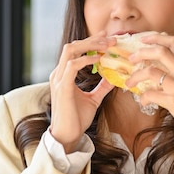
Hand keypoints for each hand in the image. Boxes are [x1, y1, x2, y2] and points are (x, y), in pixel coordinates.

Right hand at [49, 32, 114, 152]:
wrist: (68, 135)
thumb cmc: (77, 119)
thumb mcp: (93, 99)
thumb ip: (101, 87)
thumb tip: (114, 78)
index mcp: (64, 75)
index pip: (75, 50)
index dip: (90, 42)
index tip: (106, 38)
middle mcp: (59, 74)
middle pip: (72, 46)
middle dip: (92, 40)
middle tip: (110, 38)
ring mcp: (59, 79)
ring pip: (70, 50)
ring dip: (90, 46)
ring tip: (107, 46)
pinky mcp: (62, 87)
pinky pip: (72, 65)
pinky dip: (86, 59)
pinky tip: (99, 59)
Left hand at [125, 33, 173, 162]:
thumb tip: (159, 61)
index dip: (156, 38)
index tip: (143, 39)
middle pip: (160, 51)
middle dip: (141, 52)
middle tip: (131, 58)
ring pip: (150, 72)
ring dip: (135, 76)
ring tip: (129, 83)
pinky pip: (150, 94)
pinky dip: (142, 97)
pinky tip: (143, 101)